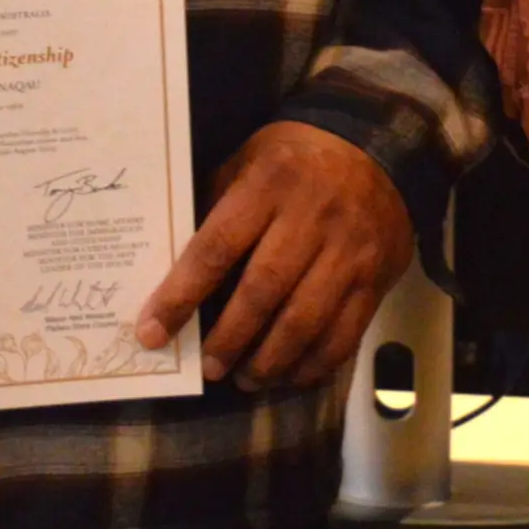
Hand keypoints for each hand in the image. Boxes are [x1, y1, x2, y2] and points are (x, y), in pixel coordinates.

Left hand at [134, 121, 413, 391]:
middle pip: (262, 291)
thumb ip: (215, 211)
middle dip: (230, 338)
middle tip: (209, 368)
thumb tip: (172, 274)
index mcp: (267, 186)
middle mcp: (310, 219)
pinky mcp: (374, 278)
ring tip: (246, 379)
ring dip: (271, 360)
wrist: (376, 150)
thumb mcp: (246, 163)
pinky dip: (314, 363)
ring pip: (305, 320)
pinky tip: (290, 375)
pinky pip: (345, 333)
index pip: (216, 248)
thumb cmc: (293, 161)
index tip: (152, 332)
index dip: (181, 295)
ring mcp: (348, 251)